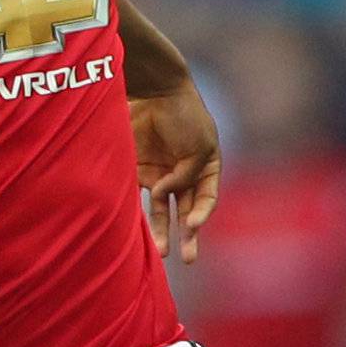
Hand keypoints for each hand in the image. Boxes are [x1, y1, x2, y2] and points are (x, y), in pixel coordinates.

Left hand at [129, 79, 220, 264]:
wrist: (153, 88)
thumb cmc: (184, 113)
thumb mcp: (198, 144)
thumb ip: (187, 174)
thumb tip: (164, 194)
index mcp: (206, 167)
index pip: (207, 198)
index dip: (202, 214)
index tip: (194, 225)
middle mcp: (185, 174)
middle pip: (186, 210)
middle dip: (188, 234)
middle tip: (189, 259)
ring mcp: (161, 173)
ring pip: (163, 210)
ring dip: (163, 231)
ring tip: (162, 253)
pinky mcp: (137, 171)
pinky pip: (138, 198)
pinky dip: (138, 215)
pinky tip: (138, 235)